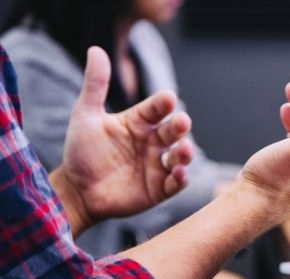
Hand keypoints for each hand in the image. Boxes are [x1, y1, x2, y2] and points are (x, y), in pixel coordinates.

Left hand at [50, 47, 192, 235]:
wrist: (76, 190)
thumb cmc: (82, 152)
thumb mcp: (86, 116)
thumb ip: (95, 85)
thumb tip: (96, 49)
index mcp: (139, 122)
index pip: (157, 108)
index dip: (163, 104)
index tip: (168, 99)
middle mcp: (153, 142)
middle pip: (173, 131)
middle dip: (180, 126)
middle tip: (182, 122)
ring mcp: (158, 165)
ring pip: (180, 156)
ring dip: (185, 153)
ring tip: (184, 150)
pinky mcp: (159, 189)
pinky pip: (176, 183)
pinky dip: (181, 178)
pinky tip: (178, 173)